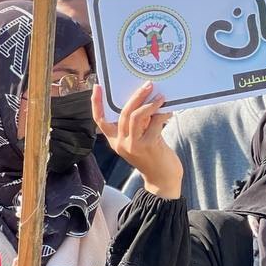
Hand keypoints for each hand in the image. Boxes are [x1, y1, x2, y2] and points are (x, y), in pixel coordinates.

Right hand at [93, 82, 181, 199]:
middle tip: (148, 85)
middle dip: (136, 96)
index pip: (99, 120)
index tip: (96, 87)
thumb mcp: (140, 140)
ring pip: (137, 116)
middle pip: (123, 113)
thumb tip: (144, 101)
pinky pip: (155, 122)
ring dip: (150, 104)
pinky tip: (168, 110)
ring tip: (161, 97)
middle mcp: (120, 143)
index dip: (96, 103)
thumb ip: (139, 125)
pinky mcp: (148, 145)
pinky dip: (162, 114)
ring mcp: (133, 145)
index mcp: (115, 141)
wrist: (163, 180)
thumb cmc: (153, 158)